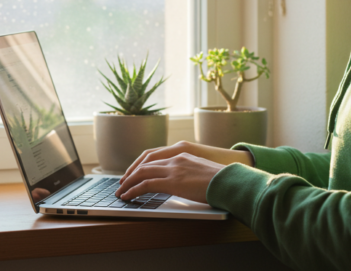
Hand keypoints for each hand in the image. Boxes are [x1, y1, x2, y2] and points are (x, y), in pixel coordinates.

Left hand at [115, 141, 252, 203]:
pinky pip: (146, 185)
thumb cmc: (221, 179)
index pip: (154, 156)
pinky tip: (128, 196)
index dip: (140, 165)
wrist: (230, 181)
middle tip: (122, 183)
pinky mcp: (172, 182)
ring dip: (128, 183)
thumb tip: (184, 181)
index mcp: (182, 153)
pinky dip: (133, 190)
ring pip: (142, 173)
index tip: (133, 172)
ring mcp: (173, 169)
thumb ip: (190, 171)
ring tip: (120, 191)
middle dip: (130, 174)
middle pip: (145, 163)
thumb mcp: (202, 170)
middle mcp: (175, 158)